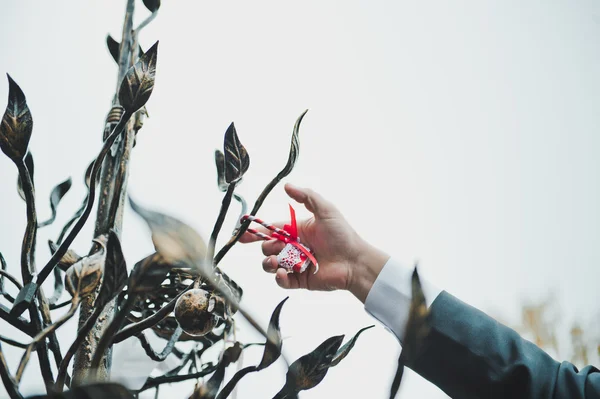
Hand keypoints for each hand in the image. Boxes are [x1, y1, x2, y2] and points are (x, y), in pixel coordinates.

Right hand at [239, 183, 388, 302]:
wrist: (354, 261)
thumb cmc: (342, 235)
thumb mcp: (325, 210)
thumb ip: (306, 196)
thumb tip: (287, 186)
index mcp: (297, 230)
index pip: (271, 230)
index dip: (255, 232)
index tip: (243, 234)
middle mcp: (294, 247)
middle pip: (267, 248)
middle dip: (266, 248)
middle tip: (275, 248)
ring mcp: (295, 264)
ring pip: (270, 265)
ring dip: (268, 263)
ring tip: (276, 262)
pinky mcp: (299, 281)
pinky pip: (282, 281)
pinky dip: (279, 278)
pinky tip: (283, 273)